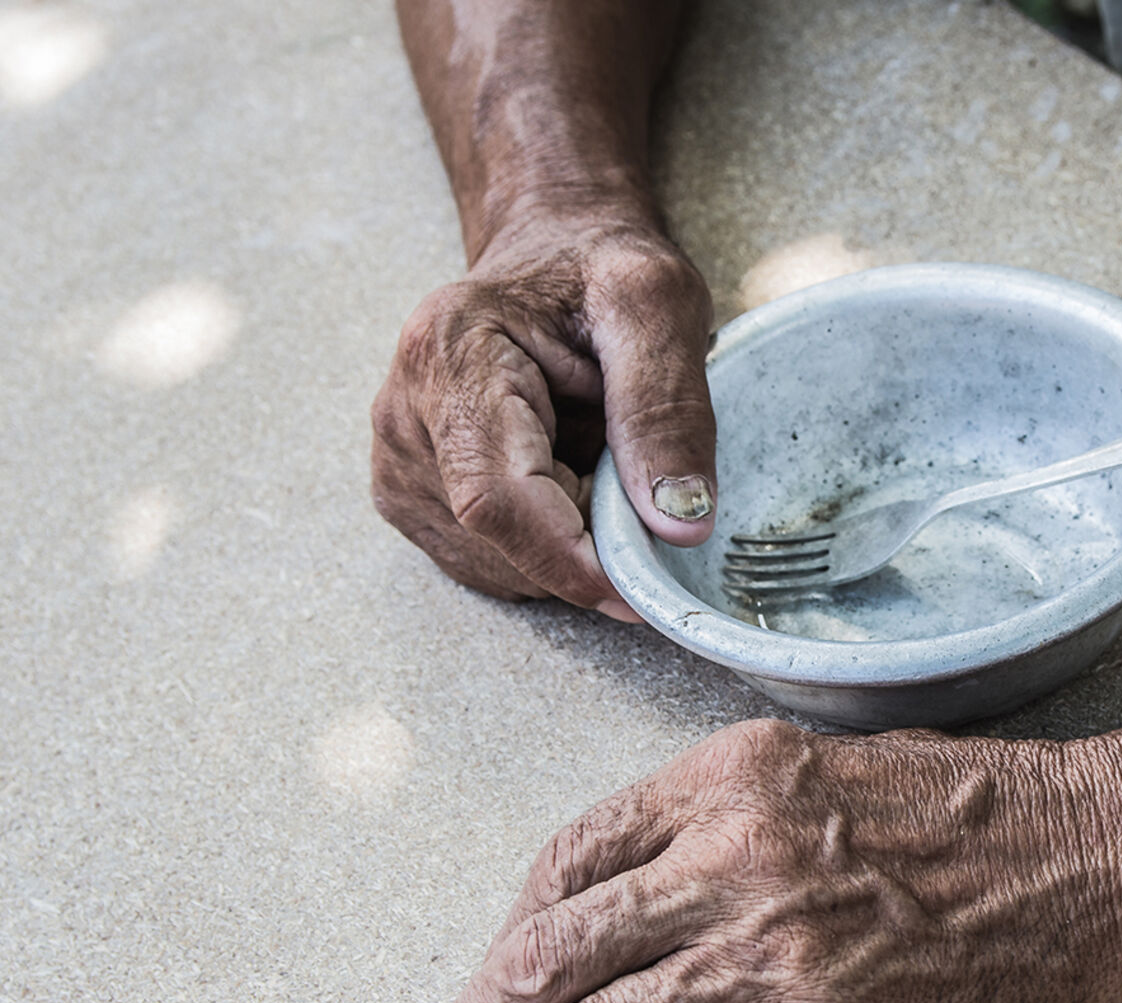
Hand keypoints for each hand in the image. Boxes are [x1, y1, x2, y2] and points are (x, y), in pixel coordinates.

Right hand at [371, 217, 716, 613]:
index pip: (495, 499)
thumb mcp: (656, 306)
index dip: (570, 560)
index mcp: (450, 355)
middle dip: (585, 545)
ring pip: (498, 564)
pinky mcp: (414, 498)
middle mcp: (404, 416)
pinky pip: (492, 562)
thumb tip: (680, 523)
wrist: (552, 254)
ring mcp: (400, 464)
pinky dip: (548, 546)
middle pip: (499, 540)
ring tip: (598, 462)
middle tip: (638, 486)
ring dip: (569, 545)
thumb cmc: (599, 269)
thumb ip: (669, 408)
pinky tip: (568, 481)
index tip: (642, 587)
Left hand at [393, 720, 1121, 1002]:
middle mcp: (735, 859)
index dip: (505, 934)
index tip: (480, 984)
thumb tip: (629, 892)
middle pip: (559, 953)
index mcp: (728, 777)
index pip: (571, 859)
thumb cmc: (974, 811)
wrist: (1098, 863)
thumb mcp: (829, 767)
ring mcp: (778, 956)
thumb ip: (722, 813)